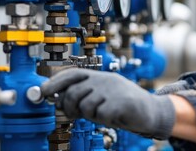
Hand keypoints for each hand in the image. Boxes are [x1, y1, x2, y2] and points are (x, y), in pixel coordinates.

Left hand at [41, 68, 174, 139]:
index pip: (74, 74)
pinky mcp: (120, 102)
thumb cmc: (124, 106)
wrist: (151, 112)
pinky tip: (116, 117)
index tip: (44, 91)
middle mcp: (106, 80)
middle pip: (74, 93)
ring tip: (105, 114)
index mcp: (101, 76)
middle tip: (76, 115)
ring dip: (92, 115)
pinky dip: (105, 120)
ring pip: (85, 106)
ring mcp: (113, 90)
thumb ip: (84, 96)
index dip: (56, 82)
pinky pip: (100, 115)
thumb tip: (59, 100)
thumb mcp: (103, 98)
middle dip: (70, 107)